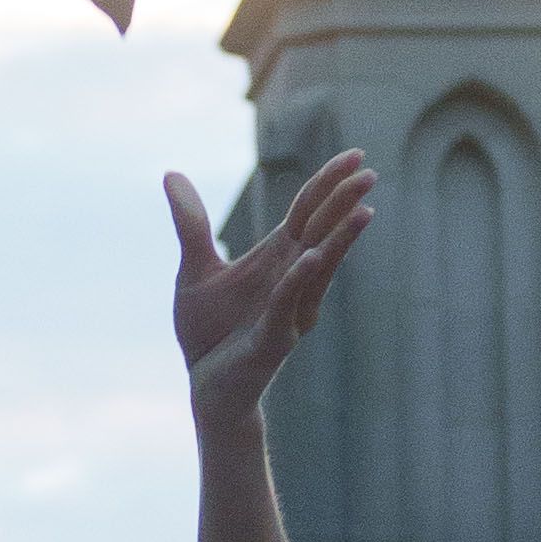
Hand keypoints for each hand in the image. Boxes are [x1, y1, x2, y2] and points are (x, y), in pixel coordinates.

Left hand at [163, 146, 370, 430]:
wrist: (204, 386)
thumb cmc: (208, 330)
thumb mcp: (195, 269)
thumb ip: (191, 223)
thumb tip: (171, 174)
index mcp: (276, 258)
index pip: (308, 212)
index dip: (329, 184)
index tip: (355, 155)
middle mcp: (291, 280)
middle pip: (320, 233)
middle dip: (344, 204)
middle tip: (369, 174)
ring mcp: (287, 310)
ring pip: (316, 268)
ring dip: (337, 240)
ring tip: (361, 211)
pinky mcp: (272, 340)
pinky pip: (287, 306)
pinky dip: (297, 282)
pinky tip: (309, 258)